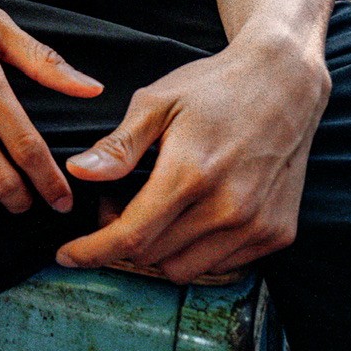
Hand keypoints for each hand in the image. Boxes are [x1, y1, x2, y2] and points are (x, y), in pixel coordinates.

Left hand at [55, 35, 329, 282]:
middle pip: (153, 255)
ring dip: (159, 248)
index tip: (66, 255)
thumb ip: (118, 146)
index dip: (93, 250)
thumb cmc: (212, 87)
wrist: (284, 82)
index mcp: (190, 173)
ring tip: (154, 206)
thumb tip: (77, 173)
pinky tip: (190, 213)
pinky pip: (222, 265)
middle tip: (115, 201)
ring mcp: (257, 225)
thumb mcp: (156, 103)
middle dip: (120, 237)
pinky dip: (196, 250)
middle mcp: (228, 208)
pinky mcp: (278, 233)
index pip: (132, 235)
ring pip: (186, 268)